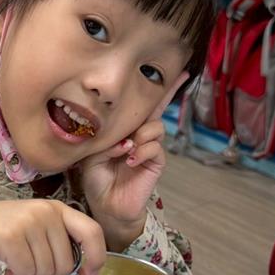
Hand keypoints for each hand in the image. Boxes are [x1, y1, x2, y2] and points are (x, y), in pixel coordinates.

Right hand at [0, 199, 105, 274]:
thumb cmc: (3, 233)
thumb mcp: (37, 229)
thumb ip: (59, 244)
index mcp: (58, 209)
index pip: (92, 233)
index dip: (95, 260)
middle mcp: (47, 211)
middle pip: (66, 263)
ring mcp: (29, 222)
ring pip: (47, 271)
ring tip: (18, 273)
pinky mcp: (10, 236)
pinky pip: (27, 273)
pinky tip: (9, 273)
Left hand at [79, 74, 187, 248]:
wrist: (105, 204)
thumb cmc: (96, 178)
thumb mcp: (93, 153)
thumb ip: (107, 138)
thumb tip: (127, 137)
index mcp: (125, 128)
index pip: (144, 105)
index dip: (162, 88)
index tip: (181, 70)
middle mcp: (140, 134)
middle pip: (155, 111)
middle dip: (155, 105)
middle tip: (134, 124)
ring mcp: (149, 148)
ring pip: (155, 128)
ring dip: (141, 136)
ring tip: (126, 150)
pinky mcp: (156, 163)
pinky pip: (155, 148)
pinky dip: (142, 152)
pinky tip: (130, 161)